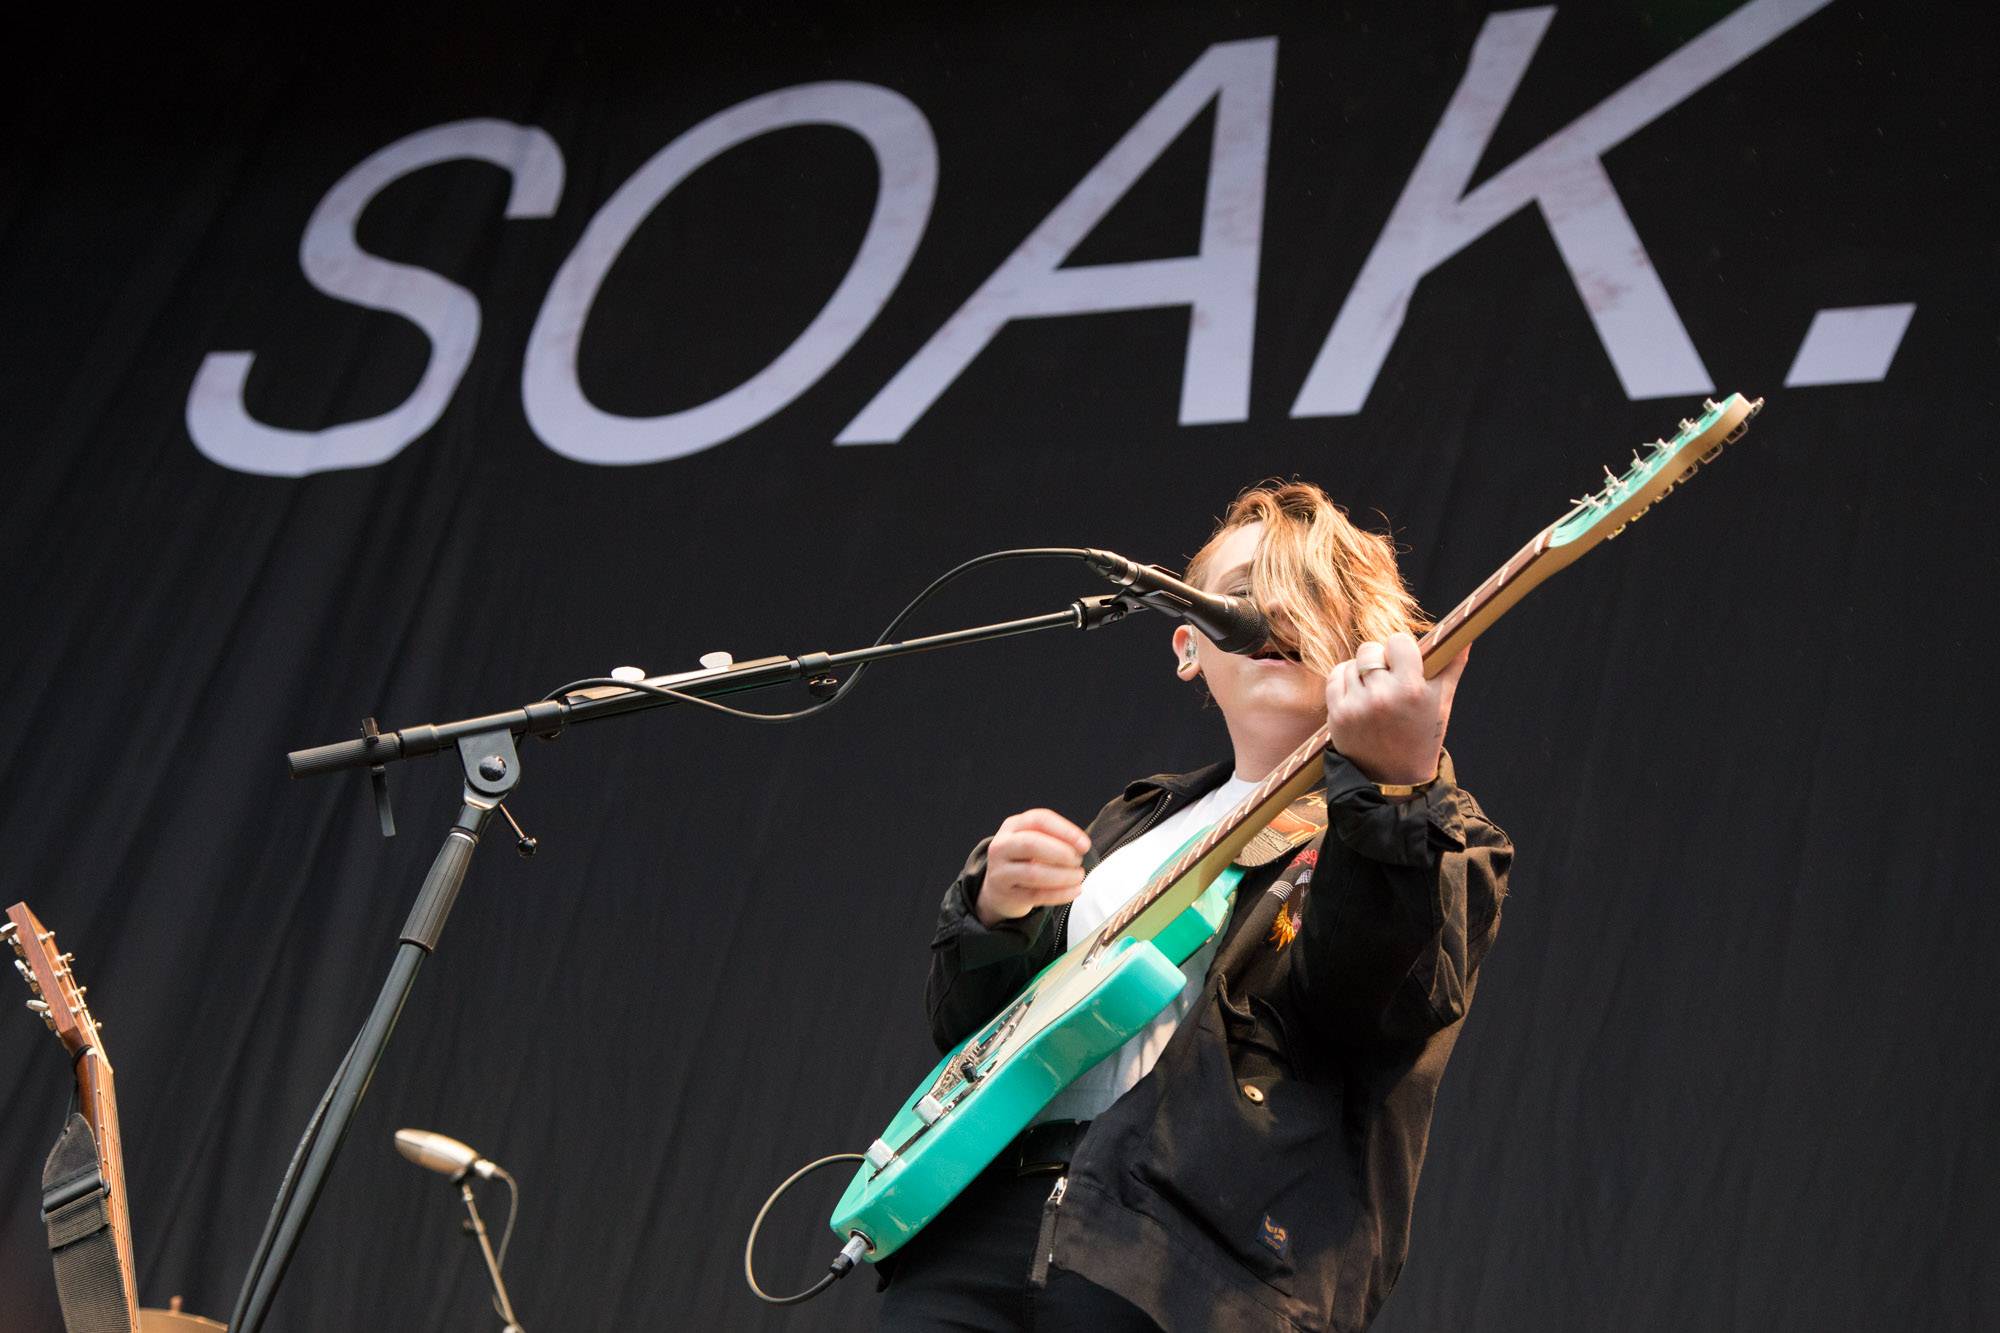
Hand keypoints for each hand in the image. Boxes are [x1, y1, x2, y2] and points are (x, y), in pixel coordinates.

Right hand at [973, 808, 1092, 926]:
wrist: (998, 887)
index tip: (1085, 844)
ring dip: (1063, 876)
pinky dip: (1060, 894)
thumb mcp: (1032, 840)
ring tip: (1078, 876)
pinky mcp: (1006, 894)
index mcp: (1012, 826)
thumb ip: (1053, 838)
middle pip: (1031, 844)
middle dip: (1061, 853)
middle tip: (1078, 861)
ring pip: (1033, 873)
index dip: (1065, 831)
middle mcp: (1002, 846)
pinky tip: (1074, 890)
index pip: (1039, 820)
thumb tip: (1081, 846)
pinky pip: (1036, 895)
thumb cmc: (1024, 859)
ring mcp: (1000, 871)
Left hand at [1325, 631, 1468, 785]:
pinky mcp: (1337, 714)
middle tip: (1390, 679)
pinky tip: (1358, 695)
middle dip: (1381, 660)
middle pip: (1371, 649)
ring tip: (1376, 692)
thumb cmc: (1422, 735)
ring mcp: (1356, 705)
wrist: (1394, 779)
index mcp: (1411, 690)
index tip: (1405, 662)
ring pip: (1352, 663)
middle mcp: (1382, 696)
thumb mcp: (1442, 702)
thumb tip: (1464, 636)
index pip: (1398, 640)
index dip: (1402, 650)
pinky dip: (1345, 681)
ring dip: (1362, 672)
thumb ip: (1452, 665)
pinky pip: (1335, 676)